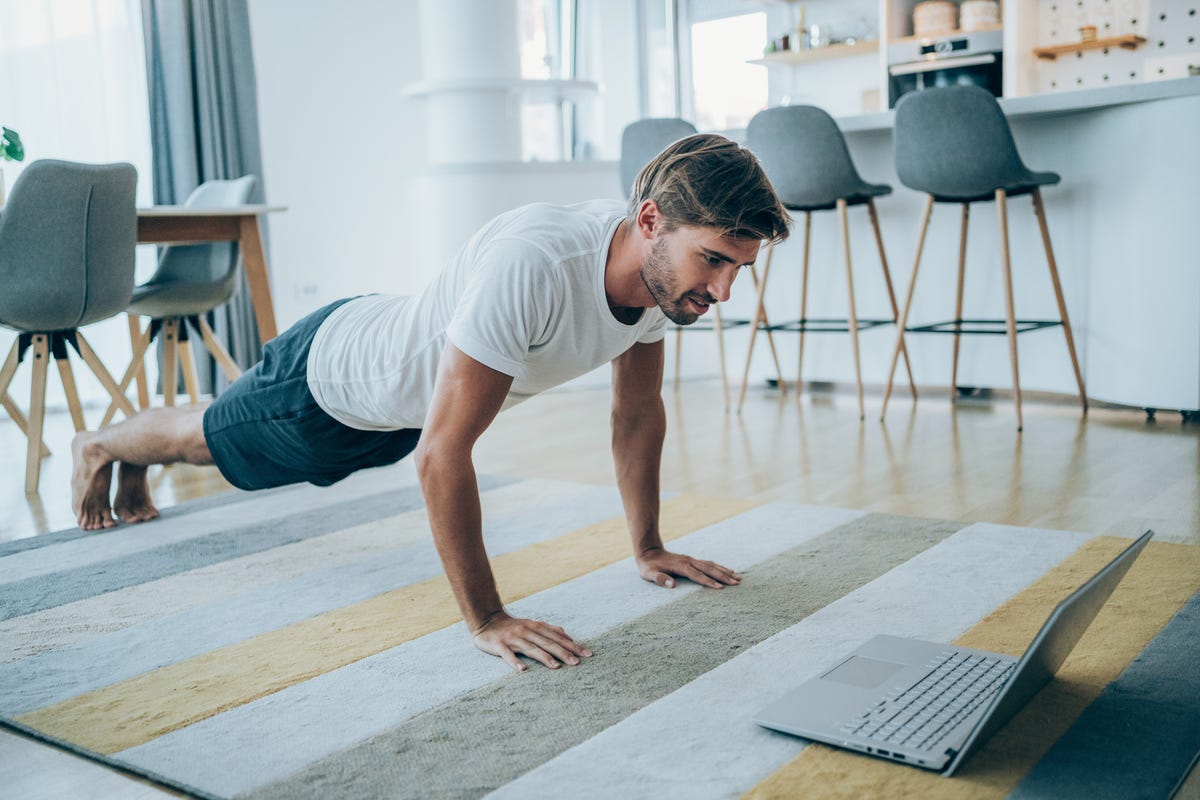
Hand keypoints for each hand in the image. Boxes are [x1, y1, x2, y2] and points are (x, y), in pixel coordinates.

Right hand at [472, 611, 593, 671]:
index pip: (558, 637)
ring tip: (556, 666)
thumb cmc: (512, 626)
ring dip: (544, 657)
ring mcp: (513, 638)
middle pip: (547, 643)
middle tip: (576, 663)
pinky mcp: (499, 645)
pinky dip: (514, 662)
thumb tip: (567, 636)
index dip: (573, 645)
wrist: (486, 621)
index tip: (587, 654)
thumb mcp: (532, 625)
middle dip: (563, 652)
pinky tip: (522, 670)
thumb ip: (549, 630)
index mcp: (536, 626)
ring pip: (531, 648)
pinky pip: (507, 655)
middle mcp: (527, 631)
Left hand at [636, 547, 740, 589]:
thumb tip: (672, 585)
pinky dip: (719, 567)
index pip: (697, 575)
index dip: (708, 582)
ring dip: (724, 571)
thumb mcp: (649, 574)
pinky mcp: (692, 561)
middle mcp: (689, 561)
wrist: (649, 551)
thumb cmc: (648, 566)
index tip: (720, 588)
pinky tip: (726, 570)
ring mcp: (691, 560)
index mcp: (681, 566)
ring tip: (737, 577)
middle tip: (736, 583)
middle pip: (709, 569)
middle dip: (723, 576)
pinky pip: (708, 563)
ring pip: (711, 565)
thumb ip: (660, 579)